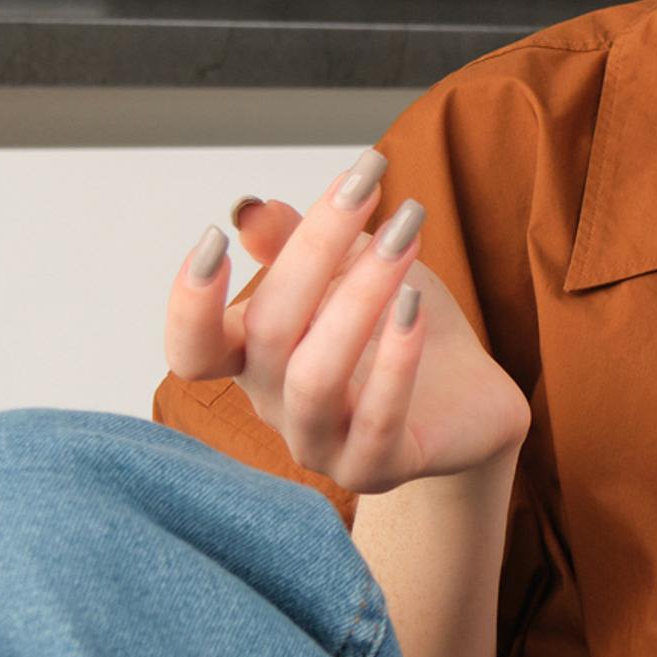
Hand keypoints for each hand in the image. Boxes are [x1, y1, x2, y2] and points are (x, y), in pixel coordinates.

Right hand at [162, 148, 528, 494]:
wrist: (467, 399)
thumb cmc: (397, 326)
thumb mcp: (349, 270)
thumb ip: (296, 244)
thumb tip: (250, 211)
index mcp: (252, 357)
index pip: (192, 348)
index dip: (188, 304)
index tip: (215, 235)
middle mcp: (274, 404)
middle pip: (268, 333)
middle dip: (314, 250)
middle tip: (365, 186)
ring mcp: (320, 444)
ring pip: (314, 379)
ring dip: (357, 300)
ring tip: (402, 238)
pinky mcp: (375, 469)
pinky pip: (377, 421)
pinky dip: (394, 361)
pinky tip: (415, 307)